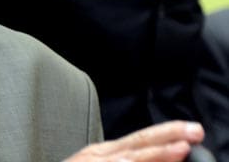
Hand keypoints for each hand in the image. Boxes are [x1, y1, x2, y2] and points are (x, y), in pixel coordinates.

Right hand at [65, 121, 204, 161]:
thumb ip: (119, 160)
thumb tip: (151, 159)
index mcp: (101, 153)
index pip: (138, 140)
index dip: (164, 133)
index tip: (188, 131)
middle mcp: (96, 156)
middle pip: (137, 143)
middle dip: (167, 136)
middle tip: (194, 131)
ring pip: (129, 158)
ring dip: (155, 153)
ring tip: (180, 149)